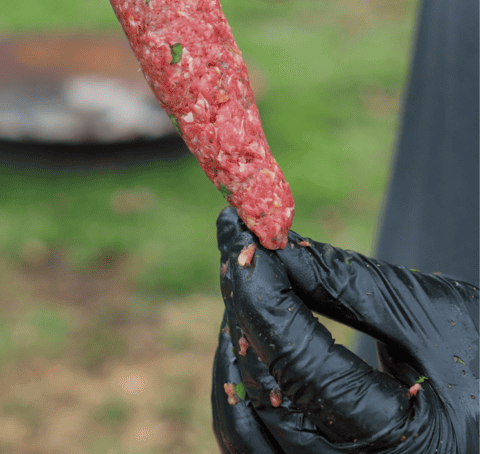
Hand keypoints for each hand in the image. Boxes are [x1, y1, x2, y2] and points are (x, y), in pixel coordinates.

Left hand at [212, 207, 477, 452]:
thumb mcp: (435, 315)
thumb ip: (348, 284)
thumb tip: (270, 247)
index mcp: (408, 447)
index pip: (301, 367)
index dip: (262, 297)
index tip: (239, 236)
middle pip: (267, 396)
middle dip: (244, 315)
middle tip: (236, 253)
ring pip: (244, 428)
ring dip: (234, 351)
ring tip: (243, 291)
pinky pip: (253, 446)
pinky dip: (240, 391)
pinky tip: (246, 339)